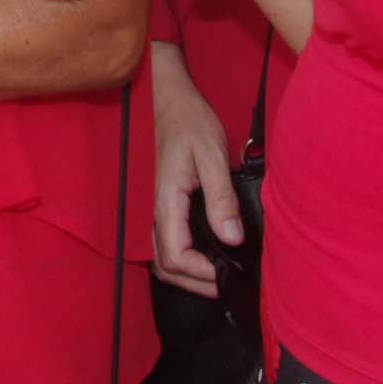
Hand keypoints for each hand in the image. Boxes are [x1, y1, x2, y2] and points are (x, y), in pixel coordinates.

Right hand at [148, 43, 237, 298]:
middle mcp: (151, 210)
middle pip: (164, 266)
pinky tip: (205, 253)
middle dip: (195, 283)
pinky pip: (162, 242)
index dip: (202, 274)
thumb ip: (221, 197)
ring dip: (187, 274)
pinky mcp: (156, 203)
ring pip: (160, 257)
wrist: (166, 98)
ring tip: (219, 274)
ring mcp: (150, 208)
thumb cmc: (189, 121)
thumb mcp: (212, 154)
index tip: (229, 276)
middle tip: (227, 285)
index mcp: (165, 200)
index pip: (176, 256)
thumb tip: (232, 239)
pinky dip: (182, 257)